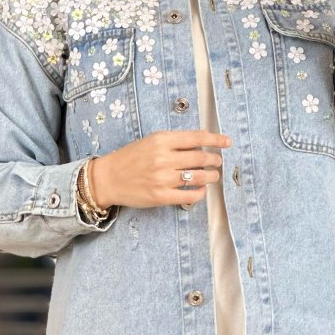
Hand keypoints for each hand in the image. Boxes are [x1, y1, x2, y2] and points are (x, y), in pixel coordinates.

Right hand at [90, 130, 231, 209]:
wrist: (108, 178)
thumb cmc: (130, 158)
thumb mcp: (150, 141)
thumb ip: (174, 142)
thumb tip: (201, 145)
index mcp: (161, 140)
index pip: (197, 138)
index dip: (216, 140)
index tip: (227, 142)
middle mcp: (163, 158)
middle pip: (201, 158)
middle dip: (215, 160)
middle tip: (217, 162)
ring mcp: (163, 178)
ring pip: (199, 177)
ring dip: (211, 177)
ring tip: (213, 176)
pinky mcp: (161, 196)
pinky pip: (189, 195)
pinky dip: (200, 193)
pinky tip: (202, 190)